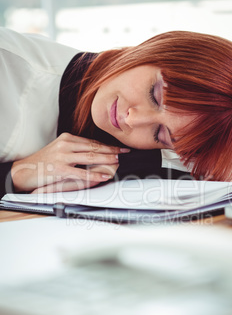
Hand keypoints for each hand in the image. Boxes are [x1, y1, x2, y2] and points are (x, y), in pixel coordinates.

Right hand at [11, 133, 129, 192]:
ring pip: (90, 157)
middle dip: (111, 151)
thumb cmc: (44, 161)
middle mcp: (66, 144)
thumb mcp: (59, 150)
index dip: (107, 145)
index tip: (120, 148)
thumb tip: (93, 153)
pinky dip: (95, 174)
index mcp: (67, 138)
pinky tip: (104, 176)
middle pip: (94, 147)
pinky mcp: (60, 169)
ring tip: (118, 162)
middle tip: (124, 153)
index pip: (92, 141)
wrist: (25, 170)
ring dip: (106, 159)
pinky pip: (82, 172)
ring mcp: (63, 156)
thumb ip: (75, 150)